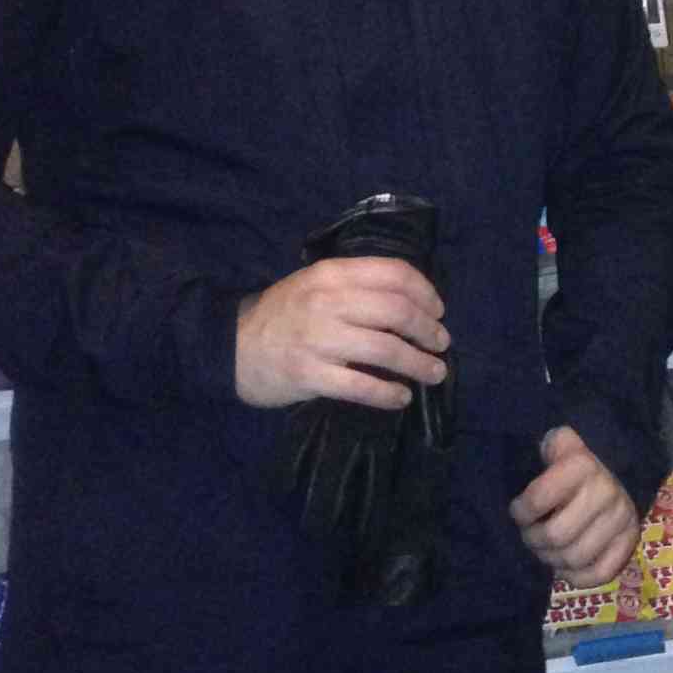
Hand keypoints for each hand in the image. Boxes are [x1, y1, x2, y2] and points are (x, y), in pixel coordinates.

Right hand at [236, 256, 449, 409]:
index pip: (393, 273)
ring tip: (434, 373)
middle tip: (441, 344)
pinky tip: (401, 398)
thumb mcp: (315, 285)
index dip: (426, 293)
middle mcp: (327, 302)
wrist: (231, 347)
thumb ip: (356, 286)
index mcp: (331, 274)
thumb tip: (414, 303)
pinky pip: (361, 387)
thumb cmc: (283, 316)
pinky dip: (388, 394)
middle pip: (397, 311)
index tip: (438, 311)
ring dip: (419, 364)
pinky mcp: (309, 375)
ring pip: (385, 349)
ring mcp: (317, 339)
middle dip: (428, 330)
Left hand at [510, 426, 638, 584]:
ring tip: (545, 549)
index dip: (520, 511)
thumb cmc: (573, 461)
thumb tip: (538, 455)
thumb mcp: (557, 443)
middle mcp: (606, 492)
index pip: (538, 499)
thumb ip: (544, 447)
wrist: (615, 470)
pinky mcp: (630, 543)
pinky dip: (576, 576)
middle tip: (530, 534)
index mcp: (582, 465)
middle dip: (533, 539)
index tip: (518, 510)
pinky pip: (600, 574)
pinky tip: (565, 564)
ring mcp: (622, 520)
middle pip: (556, 536)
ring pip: (575, 558)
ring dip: (551, 559)